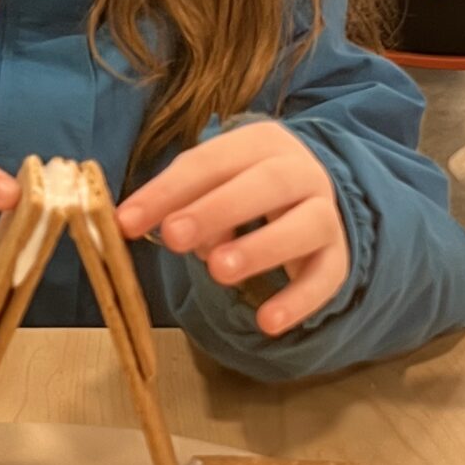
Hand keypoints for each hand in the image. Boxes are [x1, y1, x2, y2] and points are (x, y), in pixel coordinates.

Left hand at [116, 122, 348, 336]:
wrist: (311, 201)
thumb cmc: (245, 191)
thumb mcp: (213, 186)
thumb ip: (185, 202)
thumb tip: (162, 229)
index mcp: (261, 143)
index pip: (210, 160)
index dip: (167, 191)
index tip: (126, 222)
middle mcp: (300, 171)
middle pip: (266, 183)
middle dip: (217, 210)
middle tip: (175, 237)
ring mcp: (325, 212)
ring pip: (305, 225)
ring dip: (261, 247)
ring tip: (219, 272)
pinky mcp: (338, 256)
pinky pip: (326, 277)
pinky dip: (298, 300)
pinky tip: (267, 321)